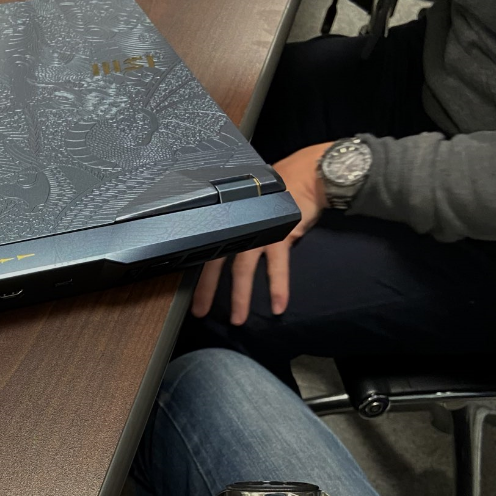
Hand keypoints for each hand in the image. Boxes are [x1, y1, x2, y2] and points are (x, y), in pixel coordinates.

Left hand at [191, 142, 328, 322]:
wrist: (305, 175)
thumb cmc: (279, 188)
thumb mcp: (251, 202)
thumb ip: (239, 220)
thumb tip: (229, 238)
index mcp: (231, 222)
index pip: (207, 249)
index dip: (196, 271)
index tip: (190, 291)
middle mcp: (240, 228)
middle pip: (217, 263)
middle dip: (207, 290)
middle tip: (200, 313)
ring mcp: (259, 233)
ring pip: (243, 269)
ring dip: (240, 296)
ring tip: (237, 319)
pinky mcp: (281, 235)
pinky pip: (278, 266)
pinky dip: (278, 287)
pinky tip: (277, 306)